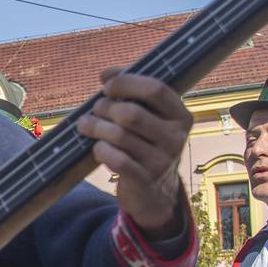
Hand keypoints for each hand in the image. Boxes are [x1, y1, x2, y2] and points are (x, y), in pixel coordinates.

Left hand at [77, 68, 191, 232]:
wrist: (156, 192)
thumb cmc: (146, 144)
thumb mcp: (149, 119)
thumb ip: (132, 93)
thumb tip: (106, 74)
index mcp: (181, 116)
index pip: (155, 90)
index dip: (126, 83)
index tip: (106, 85)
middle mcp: (176, 138)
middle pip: (132, 113)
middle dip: (105, 108)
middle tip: (95, 109)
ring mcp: (162, 161)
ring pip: (120, 136)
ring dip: (96, 127)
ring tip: (86, 124)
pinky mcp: (145, 180)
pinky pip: (117, 159)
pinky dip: (101, 150)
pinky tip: (97, 147)